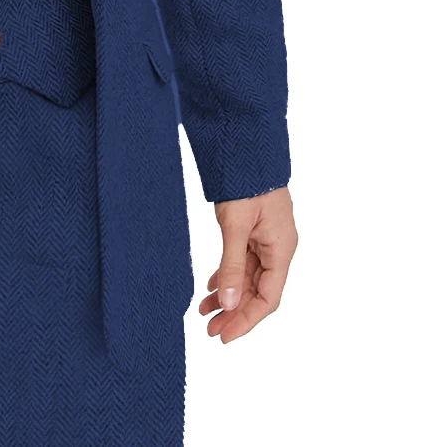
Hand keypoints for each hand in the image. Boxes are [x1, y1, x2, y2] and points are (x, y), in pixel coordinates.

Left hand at [199, 185, 296, 342]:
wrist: (245, 149)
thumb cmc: (245, 183)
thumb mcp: (235, 226)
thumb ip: (233, 266)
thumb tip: (230, 304)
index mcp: (281, 250)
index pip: (268, 298)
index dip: (247, 320)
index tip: (224, 335)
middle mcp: (277, 248)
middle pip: (259, 291)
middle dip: (235, 312)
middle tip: (210, 329)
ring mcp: (266, 239)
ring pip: (249, 278)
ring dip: (229, 296)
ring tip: (204, 312)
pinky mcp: (254, 231)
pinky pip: (243, 261)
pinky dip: (228, 276)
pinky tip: (211, 288)